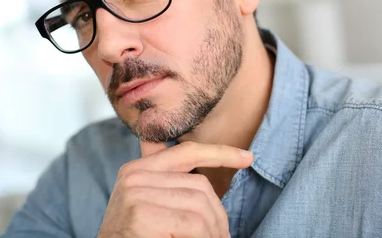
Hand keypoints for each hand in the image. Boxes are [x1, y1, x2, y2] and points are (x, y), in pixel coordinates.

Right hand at [97, 140, 253, 237]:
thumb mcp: (144, 204)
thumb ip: (160, 178)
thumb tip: (170, 155)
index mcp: (136, 170)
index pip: (187, 152)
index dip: (220, 153)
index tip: (248, 158)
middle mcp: (133, 176)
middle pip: (199, 185)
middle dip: (218, 214)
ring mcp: (135, 193)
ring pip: (200, 205)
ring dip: (214, 232)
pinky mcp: (141, 214)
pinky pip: (192, 225)